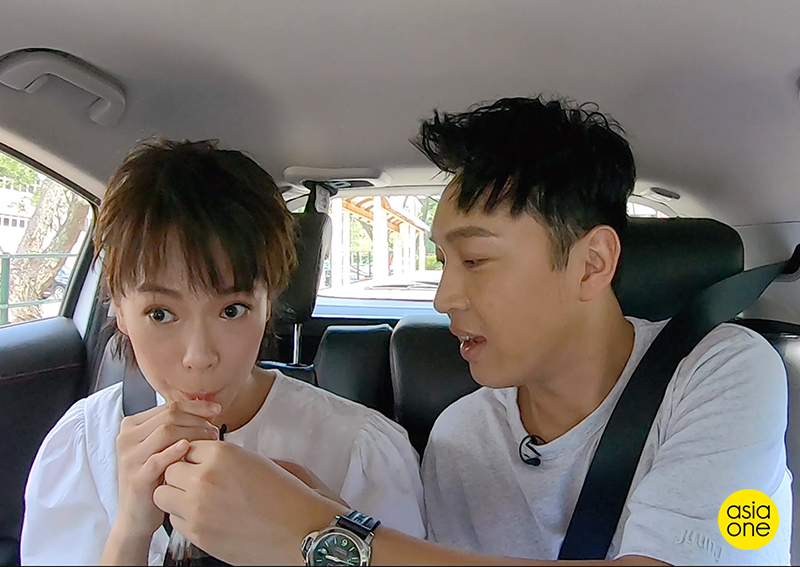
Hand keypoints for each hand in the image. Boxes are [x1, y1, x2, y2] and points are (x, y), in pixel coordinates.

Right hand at [114, 400, 220, 537]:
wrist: (136, 517)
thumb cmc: (156, 479)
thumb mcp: (162, 449)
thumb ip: (176, 428)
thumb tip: (208, 411)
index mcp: (132, 426)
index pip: (168, 406)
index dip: (196, 406)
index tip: (216, 410)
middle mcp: (127, 438)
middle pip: (168, 416)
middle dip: (197, 419)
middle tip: (215, 429)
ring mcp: (129, 457)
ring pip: (165, 432)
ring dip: (193, 432)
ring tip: (211, 439)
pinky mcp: (135, 477)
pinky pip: (157, 460)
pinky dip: (174, 451)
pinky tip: (189, 448)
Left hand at [154, 441, 346, 564]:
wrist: (303, 533)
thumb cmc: (292, 499)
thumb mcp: (265, 462)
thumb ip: (234, 458)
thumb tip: (220, 459)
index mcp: (224, 454)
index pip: (187, 445)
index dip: (196, 455)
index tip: (203, 462)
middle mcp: (205, 478)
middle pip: (170, 467)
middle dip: (182, 473)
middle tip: (198, 481)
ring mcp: (198, 508)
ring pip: (162, 494)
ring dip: (176, 495)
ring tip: (197, 499)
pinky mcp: (198, 535)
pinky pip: (174, 520)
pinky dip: (183, 517)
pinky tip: (204, 517)